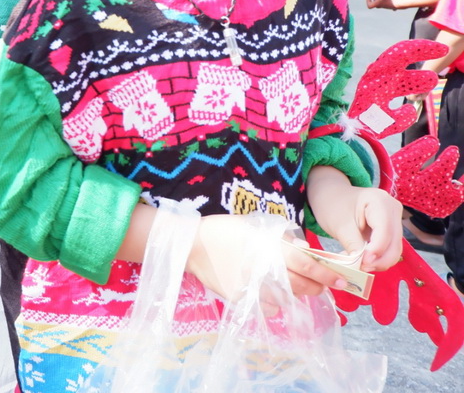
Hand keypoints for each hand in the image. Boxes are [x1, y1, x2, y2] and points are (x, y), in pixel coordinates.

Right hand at [187, 215, 347, 299]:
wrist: (192, 245)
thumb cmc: (225, 230)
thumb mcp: (256, 227)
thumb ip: (282, 239)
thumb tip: (305, 250)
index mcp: (269, 249)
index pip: (307, 265)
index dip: (327, 274)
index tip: (341, 280)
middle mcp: (264, 270)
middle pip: (302, 285)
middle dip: (318, 287)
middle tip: (322, 285)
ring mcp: (253, 287)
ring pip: (288, 298)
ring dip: (297, 293)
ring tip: (296, 286)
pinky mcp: (242, 299)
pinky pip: (269, 307)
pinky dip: (276, 303)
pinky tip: (272, 294)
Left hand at [307, 176, 403, 273]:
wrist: (331, 197)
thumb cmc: (333, 205)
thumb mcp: (340, 225)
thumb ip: (353, 244)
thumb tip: (362, 266)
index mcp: (379, 200)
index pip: (384, 230)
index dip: (376, 250)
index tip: (364, 263)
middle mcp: (393, 209)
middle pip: (393, 242)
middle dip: (379, 259)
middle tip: (360, 268)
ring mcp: (394, 220)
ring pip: (394, 249)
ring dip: (379, 262)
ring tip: (358, 266)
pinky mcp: (391, 231)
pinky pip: (389, 249)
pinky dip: (378, 258)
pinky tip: (362, 261)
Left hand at [365, 0, 400, 9]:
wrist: (401, 2)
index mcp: (378, 4)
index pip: (369, 5)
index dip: (368, 1)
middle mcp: (382, 6)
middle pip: (376, 4)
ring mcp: (388, 6)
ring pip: (383, 3)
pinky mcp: (394, 5)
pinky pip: (391, 3)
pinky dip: (390, 0)